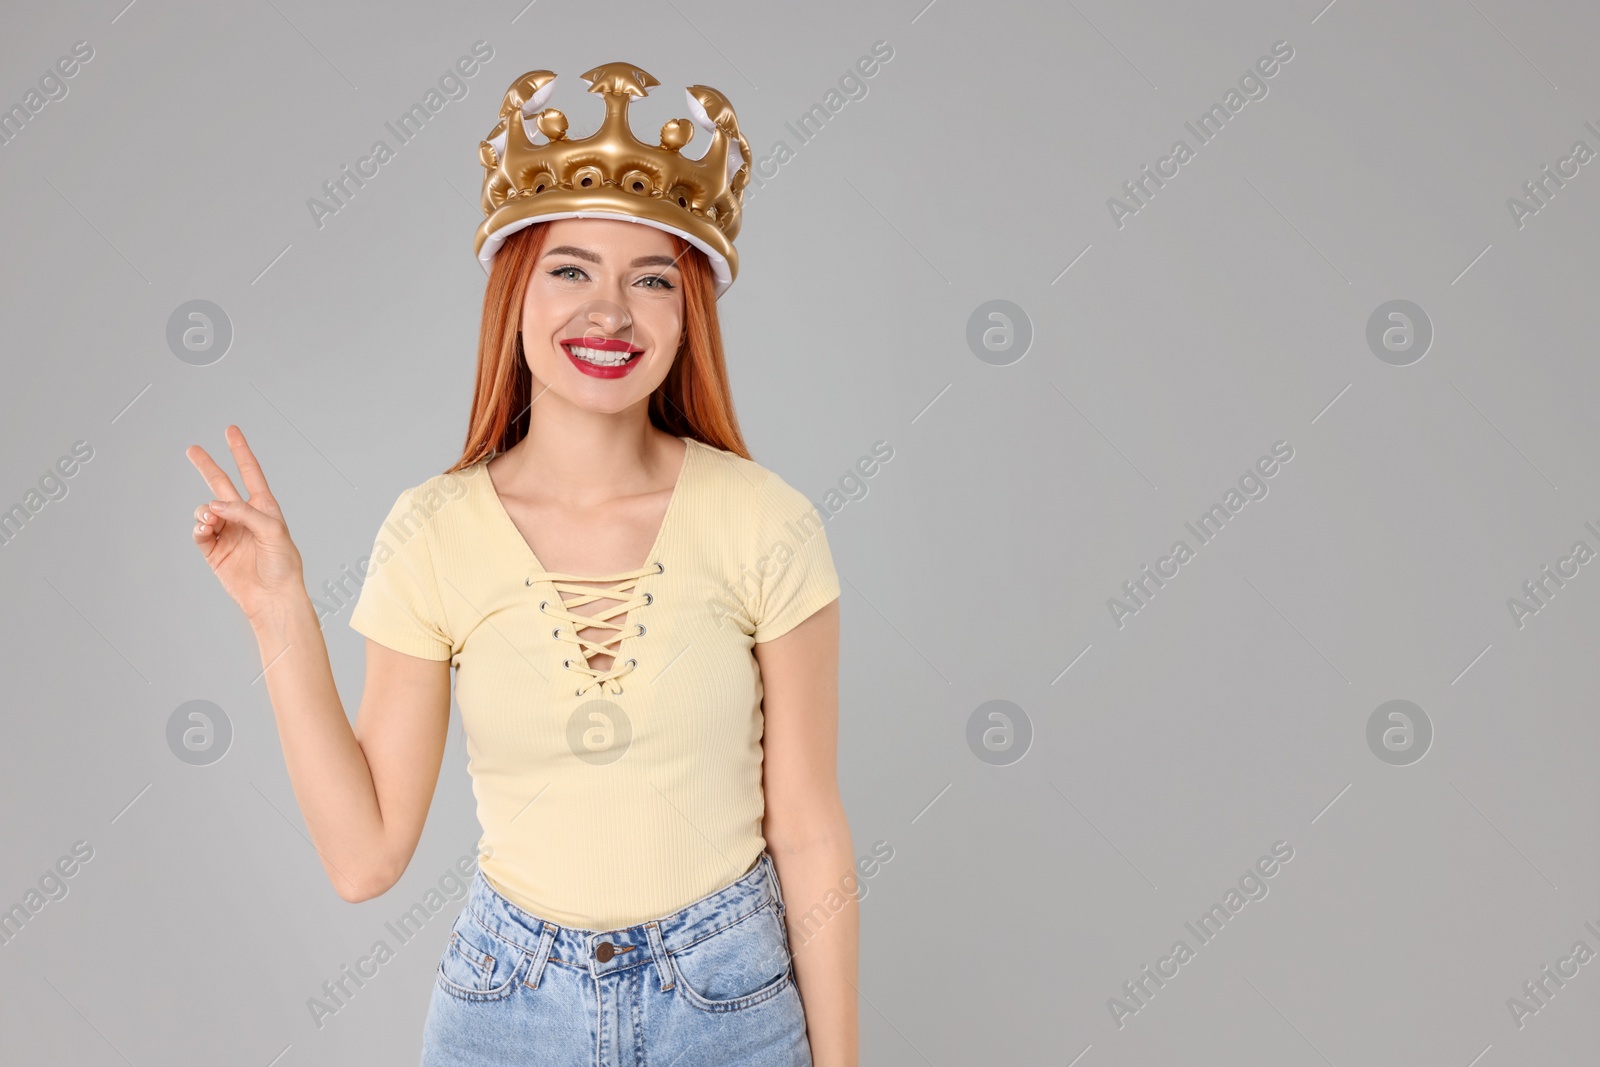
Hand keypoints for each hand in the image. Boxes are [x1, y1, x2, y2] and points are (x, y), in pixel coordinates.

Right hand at [186, 425, 305, 625]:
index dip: (240, 451)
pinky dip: (199, 527)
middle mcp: (243, 517)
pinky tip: (205, 529)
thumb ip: (244, 513)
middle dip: (207, 466)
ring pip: (206, 510)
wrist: (272, 597)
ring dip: (204, 511)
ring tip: (211, 521)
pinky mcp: (214, 550)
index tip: (231, 430)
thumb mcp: (273, 531)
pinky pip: (199, 531)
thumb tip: (213, 506)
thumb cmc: (282, 564)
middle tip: (192, 449)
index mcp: (263, 508)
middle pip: (221, 484)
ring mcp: (227, 532)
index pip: (250, 472)